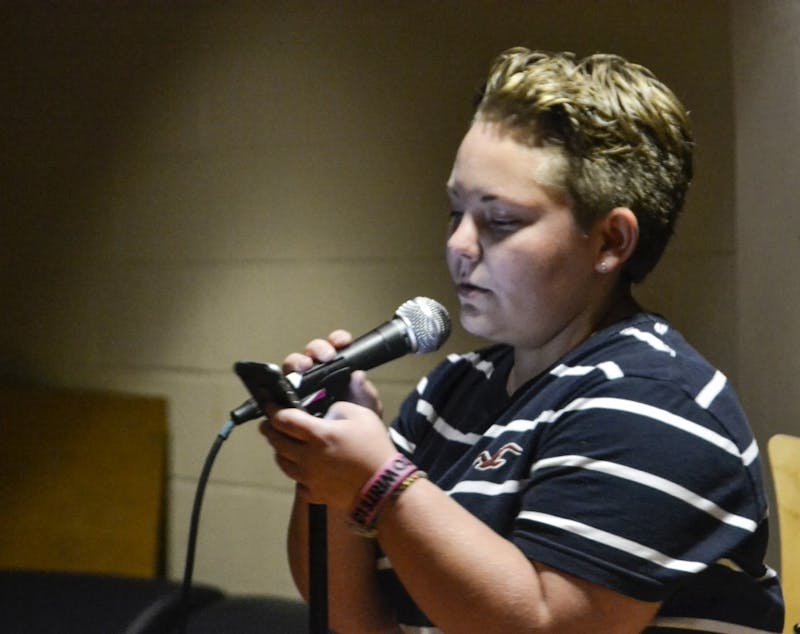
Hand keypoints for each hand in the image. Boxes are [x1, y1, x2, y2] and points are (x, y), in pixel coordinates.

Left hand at [260, 401, 395, 508]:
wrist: (384, 489)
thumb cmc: (375, 448)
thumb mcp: (362, 415)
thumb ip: (339, 407)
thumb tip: (328, 412)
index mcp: (318, 435)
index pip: (284, 420)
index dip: (273, 411)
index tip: (269, 406)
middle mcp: (307, 457)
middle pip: (277, 442)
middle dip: (269, 430)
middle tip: (268, 424)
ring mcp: (309, 478)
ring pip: (282, 462)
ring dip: (279, 450)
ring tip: (282, 444)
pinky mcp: (314, 494)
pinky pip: (296, 481)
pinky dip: (295, 471)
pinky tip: (301, 466)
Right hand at [282, 330, 382, 416]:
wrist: (344, 445)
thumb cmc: (355, 421)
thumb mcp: (366, 408)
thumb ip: (366, 393)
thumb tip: (359, 377)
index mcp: (337, 367)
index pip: (335, 346)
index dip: (337, 340)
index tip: (342, 343)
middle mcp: (316, 372)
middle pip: (311, 352)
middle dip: (316, 350)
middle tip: (325, 358)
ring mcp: (299, 384)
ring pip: (293, 365)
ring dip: (297, 362)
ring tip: (303, 368)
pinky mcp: (286, 399)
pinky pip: (279, 388)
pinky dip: (279, 384)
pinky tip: (287, 387)